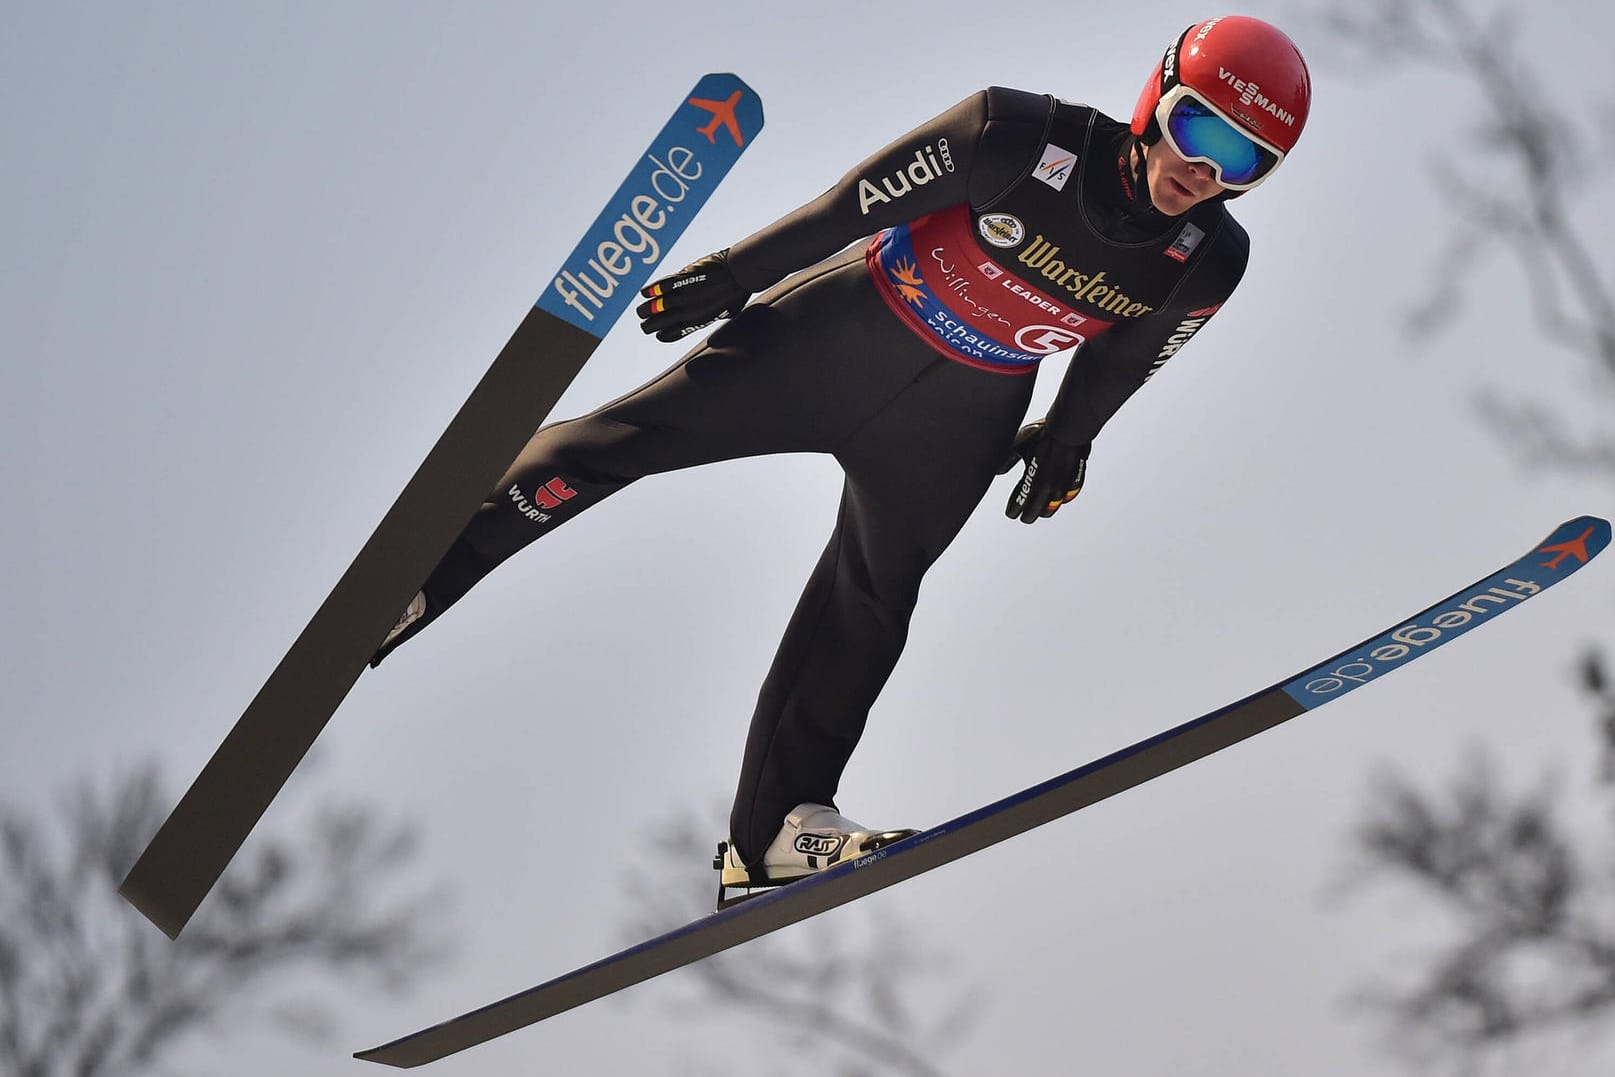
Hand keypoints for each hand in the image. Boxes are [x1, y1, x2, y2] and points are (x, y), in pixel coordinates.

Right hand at [635, 250, 749, 341]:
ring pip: (658, 306)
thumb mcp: (724, 312)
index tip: (657, 334)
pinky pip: (663, 286)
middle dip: (649, 325)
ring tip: (640, 312)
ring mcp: (686, 294)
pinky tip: (644, 293)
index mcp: (699, 321)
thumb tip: (702, 318)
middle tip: (643, 323)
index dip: (662, 334)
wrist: (741, 273)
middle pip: (661, 322)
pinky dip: (652, 290)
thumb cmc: (736, 293)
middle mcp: (690, 310)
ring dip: (645, 310)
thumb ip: (709, 316)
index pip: (673, 333)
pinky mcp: (684, 278)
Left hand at [1000, 421, 1089, 523]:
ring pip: (1050, 510)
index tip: (1011, 512)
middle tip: (1021, 514)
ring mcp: (1062, 487)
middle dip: (1026, 515)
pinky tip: (1055, 498)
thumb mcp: (1019, 446)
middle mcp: (1048, 489)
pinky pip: (1066, 499)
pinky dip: (1059, 500)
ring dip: (1042, 511)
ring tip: (1036, 509)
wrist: (1067, 427)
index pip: (1019, 507)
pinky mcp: (1074, 482)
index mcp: (1032, 483)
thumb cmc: (1043, 434)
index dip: (1013, 511)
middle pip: (1033, 514)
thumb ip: (1007, 461)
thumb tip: (997, 471)